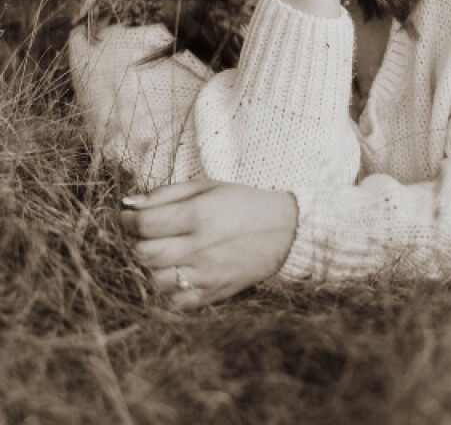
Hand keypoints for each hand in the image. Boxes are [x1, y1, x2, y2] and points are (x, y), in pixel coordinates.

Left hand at [121, 179, 297, 308]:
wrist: (285, 230)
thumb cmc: (243, 204)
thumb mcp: (208, 187)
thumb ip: (167, 194)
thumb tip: (128, 203)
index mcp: (200, 214)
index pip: (144, 224)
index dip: (126, 221)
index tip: (126, 217)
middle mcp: (201, 246)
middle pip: (144, 254)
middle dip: (134, 244)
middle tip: (140, 235)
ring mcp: (208, 274)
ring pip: (156, 280)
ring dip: (150, 268)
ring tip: (160, 254)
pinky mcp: (215, 293)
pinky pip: (175, 301)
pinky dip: (168, 290)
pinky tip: (176, 273)